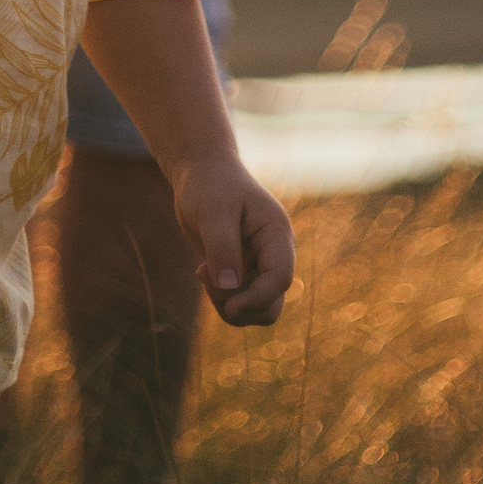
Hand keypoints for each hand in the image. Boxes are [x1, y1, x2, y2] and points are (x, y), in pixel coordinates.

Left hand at [170, 155, 295, 326]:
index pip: (280, 278)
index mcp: (277, 234)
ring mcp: (260, 266)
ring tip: (202, 273)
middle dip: (238, 304)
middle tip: (205, 276)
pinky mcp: (244, 272)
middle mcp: (274, 254)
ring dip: (226, 303)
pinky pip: (239, 302)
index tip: (228, 305)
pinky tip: (203, 271)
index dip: (257, 298)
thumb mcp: (213, 211)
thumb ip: (222, 248)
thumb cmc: (210, 185)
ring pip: (255, 309)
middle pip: (270, 304)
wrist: (202, 174)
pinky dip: (220, 297)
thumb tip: (229, 288)